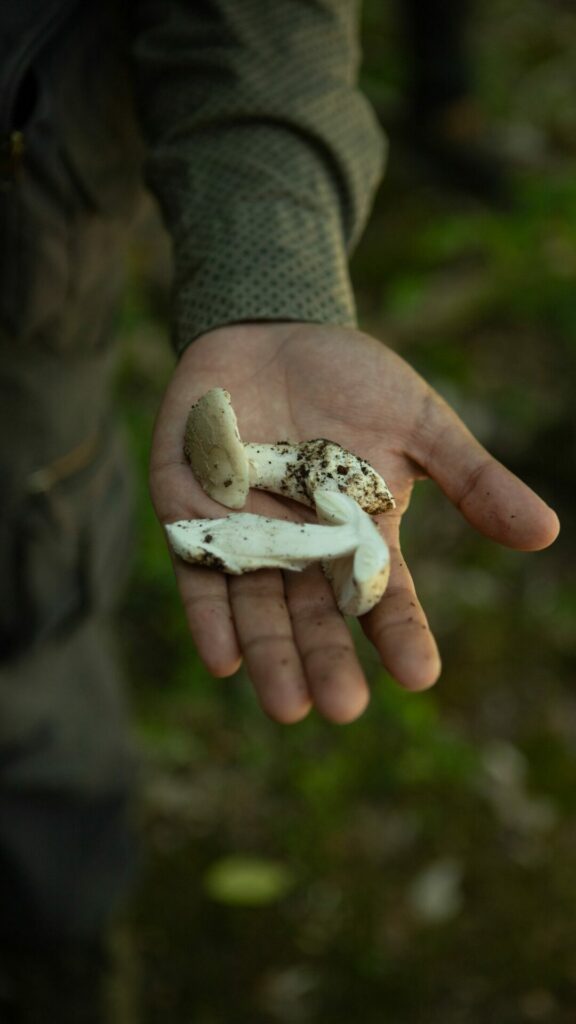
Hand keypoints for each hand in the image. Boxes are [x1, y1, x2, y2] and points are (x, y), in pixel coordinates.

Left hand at [150, 323, 558, 723]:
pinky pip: (199, 572)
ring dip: (269, 656)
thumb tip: (546, 532)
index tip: (421, 674)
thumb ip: (471, 479)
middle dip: (326, 661)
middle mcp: (302, 549)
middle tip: (342, 707)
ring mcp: (244, 535)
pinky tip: (222, 658)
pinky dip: (209, 614)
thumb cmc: (353, 380)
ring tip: (287, 705)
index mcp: (360, 535)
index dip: (402, 634)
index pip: (383, 596)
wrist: (273, 332)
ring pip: (257, 609)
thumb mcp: (419, 424)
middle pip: (315, 617)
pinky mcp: (188, 514)